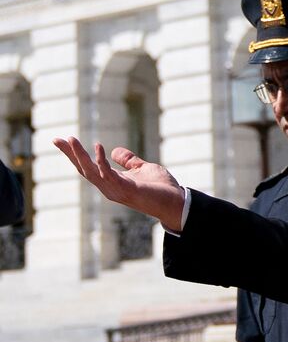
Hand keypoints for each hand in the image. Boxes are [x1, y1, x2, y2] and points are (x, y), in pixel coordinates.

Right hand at [53, 136, 184, 230]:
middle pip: (84, 169)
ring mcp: (116, 190)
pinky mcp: (126, 190)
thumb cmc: (161, 188)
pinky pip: (110, 175)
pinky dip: (102, 161)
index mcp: (112, 182)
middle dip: (70, 154)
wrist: (176, 202)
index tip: (64, 140)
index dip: (76, 155)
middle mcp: (109, 187)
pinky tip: (99, 147)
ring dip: (79, 156)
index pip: (89, 167)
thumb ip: (129, 161)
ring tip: (70, 140)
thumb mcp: (143, 169)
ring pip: (91, 172)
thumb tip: (114, 151)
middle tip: (56, 139)